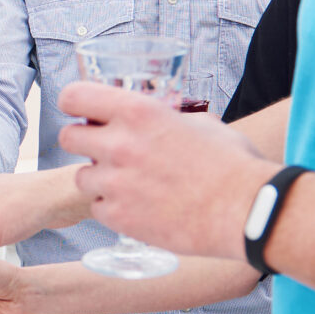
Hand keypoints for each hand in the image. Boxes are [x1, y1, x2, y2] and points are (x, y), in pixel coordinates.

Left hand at [59, 80, 272, 259]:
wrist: (246, 212)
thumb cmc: (233, 166)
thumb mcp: (202, 122)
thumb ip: (169, 118)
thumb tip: (164, 116)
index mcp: (139, 112)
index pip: (74, 96)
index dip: (74, 103)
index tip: (82, 112)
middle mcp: (120, 144)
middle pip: (67, 137)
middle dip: (83, 142)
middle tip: (103, 150)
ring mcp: (115, 183)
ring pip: (81, 177)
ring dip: (99, 179)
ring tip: (129, 184)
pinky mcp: (119, 217)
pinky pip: (98, 208)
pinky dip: (113, 208)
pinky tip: (139, 206)